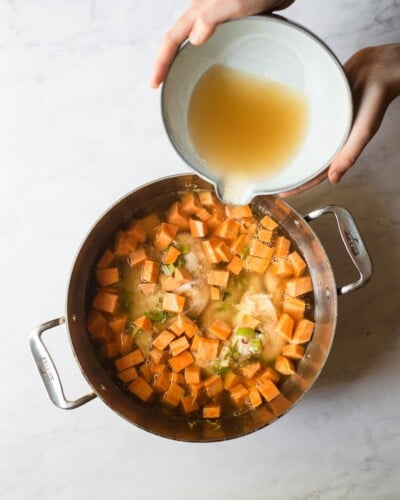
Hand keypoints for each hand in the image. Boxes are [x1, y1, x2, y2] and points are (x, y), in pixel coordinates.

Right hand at [150, 0, 294, 87]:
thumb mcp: (234, 1)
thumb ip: (211, 16)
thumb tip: (195, 39)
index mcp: (198, 12)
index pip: (171, 40)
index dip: (161, 63)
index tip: (154, 84)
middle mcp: (204, 18)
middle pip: (179, 45)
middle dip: (168, 66)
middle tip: (165, 88)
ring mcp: (218, 23)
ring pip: (196, 48)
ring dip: (187, 64)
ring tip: (185, 85)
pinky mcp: (234, 27)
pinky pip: (214, 48)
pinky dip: (208, 61)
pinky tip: (216, 74)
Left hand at [281, 43, 399, 196]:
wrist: (378, 67)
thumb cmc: (377, 98)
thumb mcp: (364, 130)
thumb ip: (350, 154)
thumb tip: (334, 179)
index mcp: (341, 148)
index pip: (318, 174)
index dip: (301, 186)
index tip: (283, 193)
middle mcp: (331, 138)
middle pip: (308, 160)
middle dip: (292, 170)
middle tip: (271, 177)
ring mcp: (325, 124)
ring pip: (305, 142)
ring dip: (290, 150)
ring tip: (270, 156)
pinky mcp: (321, 108)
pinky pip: (305, 123)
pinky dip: (294, 129)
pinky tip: (280, 130)